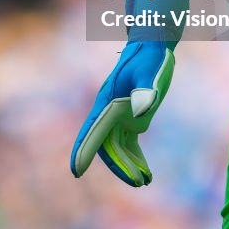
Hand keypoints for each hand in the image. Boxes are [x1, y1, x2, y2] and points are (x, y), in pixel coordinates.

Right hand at [70, 40, 174, 186]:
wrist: (152, 46)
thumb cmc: (149, 56)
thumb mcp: (150, 69)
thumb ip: (146, 87)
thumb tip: (144, 107)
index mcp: (108, 101)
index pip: (93, 130)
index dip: (84, 150)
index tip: (77, 171)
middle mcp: (110, 112)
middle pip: (108, 145)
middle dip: (120, 165)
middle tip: (137, 182)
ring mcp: (120, 117)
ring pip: (118, 149)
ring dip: (129, 166)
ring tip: (144, 181)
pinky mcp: (132, 119)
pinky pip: (130, 145)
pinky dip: (136, 159)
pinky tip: (147, 174)